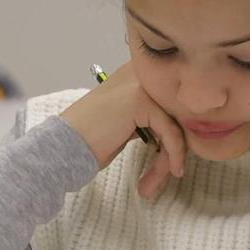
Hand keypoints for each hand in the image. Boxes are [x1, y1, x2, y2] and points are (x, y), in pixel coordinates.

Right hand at [60, 61, 186, 200]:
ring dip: (172, 155)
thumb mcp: (126, 121)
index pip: (172, 99)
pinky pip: (170, 130)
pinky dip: (173, 153)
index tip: (175, 158)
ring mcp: (139, 85)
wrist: (63, 148)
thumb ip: (150, 114)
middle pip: (176, 111)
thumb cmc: (90, 140)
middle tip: (170, 172)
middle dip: (176, 146)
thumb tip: (186, 127)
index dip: (179, 129)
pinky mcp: (141, 101)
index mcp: (134, 73)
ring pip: (175, 123)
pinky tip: (172, 170)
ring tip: (164, 177)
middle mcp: (138, 72)